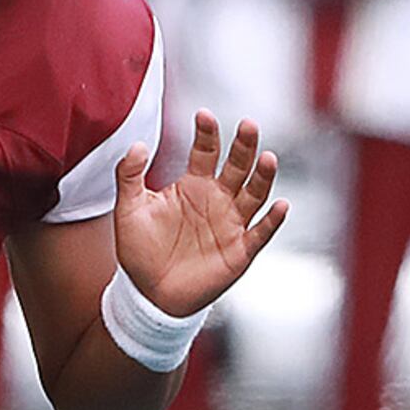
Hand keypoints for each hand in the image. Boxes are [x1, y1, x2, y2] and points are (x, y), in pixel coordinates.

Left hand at [111, 111, 287, 320]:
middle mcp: (218, 199)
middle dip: (244, 146)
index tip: (203, 114)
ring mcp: (231, 224)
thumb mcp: (128, 209)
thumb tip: (139, 143)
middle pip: (237, 166)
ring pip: (254, 194)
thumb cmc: (140, 250)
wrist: (148, 294)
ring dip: (263, 177)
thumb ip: (129, 175)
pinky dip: (272, 221)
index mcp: (194, 185)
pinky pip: (260, 233)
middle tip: (248, 125)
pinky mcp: (239, 251)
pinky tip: (281, 205)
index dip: (207, 133)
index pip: (206, 151)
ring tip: (268, 157)